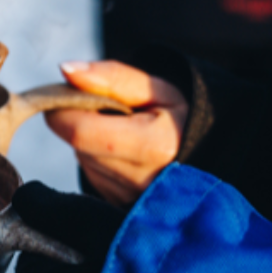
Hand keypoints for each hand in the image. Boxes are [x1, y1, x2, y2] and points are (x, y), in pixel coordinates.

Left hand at [42, 60, 186, 206]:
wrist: (206, 151)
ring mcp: (126, 197)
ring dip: (90, 138)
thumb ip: (111, 77)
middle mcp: (138, 179)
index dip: (64, 107)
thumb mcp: (155, 88)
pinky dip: (97, 156)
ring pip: (81, 157)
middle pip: (77, 143)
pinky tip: (123, 151)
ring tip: (123, 130)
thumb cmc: (178, 116)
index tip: (75, 91)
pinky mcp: (115, 203)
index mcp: (153, 147)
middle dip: (80, 120)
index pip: (78, 130)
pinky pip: (90, 172)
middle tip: (109, 110)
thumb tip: (66, 69)